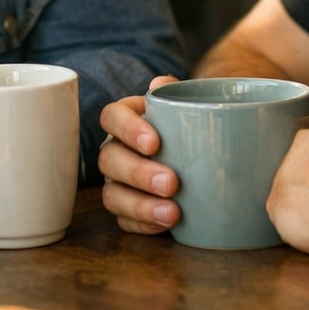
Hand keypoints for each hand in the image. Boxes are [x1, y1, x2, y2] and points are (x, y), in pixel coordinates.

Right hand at [99, 75, 180, 234]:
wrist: (199, 158)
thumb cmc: (187, 127)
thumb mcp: (186, 107)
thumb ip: (176, 94)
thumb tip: (161, 84)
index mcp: (126, 118)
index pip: (111, 116)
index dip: (127, 129)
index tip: (155, 143)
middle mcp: (115, 149)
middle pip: (109, 159)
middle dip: (139, 173)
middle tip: (172, 183)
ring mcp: (116, 181)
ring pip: (112, 194)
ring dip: (141, 205)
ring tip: (173, 213)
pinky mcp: (124, 210)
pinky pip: (123, 221)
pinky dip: (144, 225)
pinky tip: (165, 225)